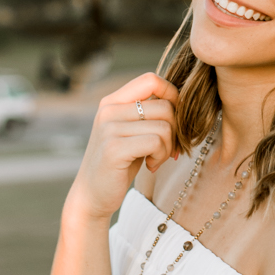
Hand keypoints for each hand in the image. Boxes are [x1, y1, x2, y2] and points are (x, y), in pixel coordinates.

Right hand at [65, 72, 179, 223]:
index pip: (151, 79)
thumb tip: (183, 100)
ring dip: (168, 148)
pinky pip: (156, 142)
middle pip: (165, 106)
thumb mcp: (130, 131)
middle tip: (165, 150)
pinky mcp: (114, 148)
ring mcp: (109, 128)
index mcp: (112, 101)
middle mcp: (108, 110)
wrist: (92, 195)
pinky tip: (151, 166)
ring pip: (164, 126)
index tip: (173, 120)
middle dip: (175, 131)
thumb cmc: (119, 163)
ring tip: (156, 159)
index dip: (172, 95)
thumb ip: (147, 113)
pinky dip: (161, 156)